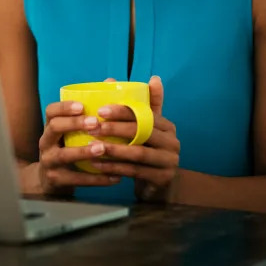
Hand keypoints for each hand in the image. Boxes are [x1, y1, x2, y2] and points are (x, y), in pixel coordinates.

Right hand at [30, 100, 122, 194]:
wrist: (51, 181)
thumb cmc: (68, 149)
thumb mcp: (71, 133)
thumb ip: (89, 111)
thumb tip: (110, 82)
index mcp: (50, 127)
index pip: (51, 111)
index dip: (65, 107)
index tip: (82, 106)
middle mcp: (46, 142)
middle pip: (54, 128)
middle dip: (74, 124)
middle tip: (96, 123)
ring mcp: (49, 161)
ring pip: (64, 155)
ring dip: (84, 151)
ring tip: (103, 149)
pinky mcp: (56, 180)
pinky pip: (76, 179)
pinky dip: (96, 179)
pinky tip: (114, 177)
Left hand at [90, 76, 180, 201]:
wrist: (158, 186)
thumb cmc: (144, 151)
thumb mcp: (140, 128)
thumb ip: (129, 106)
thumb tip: (110, 79)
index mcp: (167, 125)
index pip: (144, 114)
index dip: (122, 111)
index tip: (100, 110)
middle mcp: (172, 142)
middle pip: (142, 132)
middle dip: (115, 129)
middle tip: (92, 128)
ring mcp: (170, 161)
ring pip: (138, 153)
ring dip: (113, 150)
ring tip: (92, 147)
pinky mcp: (163, 179)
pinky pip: (134, 171)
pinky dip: (114, 168)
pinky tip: (97, 165)